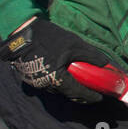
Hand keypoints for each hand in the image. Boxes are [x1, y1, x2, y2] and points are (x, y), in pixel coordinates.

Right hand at [0, 17, 115, 102]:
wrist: (21, 31)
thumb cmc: (49, 38)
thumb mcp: (75, 45)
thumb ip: (91, 56)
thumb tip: (106, 64)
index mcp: (56, 78)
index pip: (77, 93)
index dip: (90, 96)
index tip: (100, 97)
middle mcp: (45, 84)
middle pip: (67, 93)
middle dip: (81, 94)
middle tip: (93, 92)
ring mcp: (35, 82)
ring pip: (57, 89)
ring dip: (70, 88)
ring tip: (81, 83)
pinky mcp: (29, 77)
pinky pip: (48, 83)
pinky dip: (59, 82)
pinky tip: (66, 75)